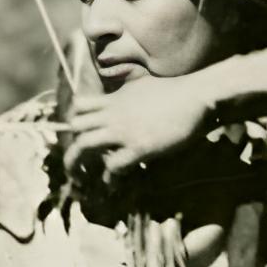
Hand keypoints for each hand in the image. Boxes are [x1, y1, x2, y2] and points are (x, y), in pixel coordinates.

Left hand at [64, 74, 210, 177]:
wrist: (196, 97)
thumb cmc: (174, 91)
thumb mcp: (141, 84)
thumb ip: (127, 90)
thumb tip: (124, 91)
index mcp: (114, 100)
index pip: (79, 105)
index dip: (74, 121)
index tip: (78, 135)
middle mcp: (113, 114)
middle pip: (75, 127)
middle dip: (70, 146)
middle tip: (73, 163)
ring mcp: (124, 130)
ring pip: (84, 145)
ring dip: (77, 164)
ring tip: (79, 178)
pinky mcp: (139, 147)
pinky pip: (112, 165)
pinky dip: (109, 177)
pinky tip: (113, 182)